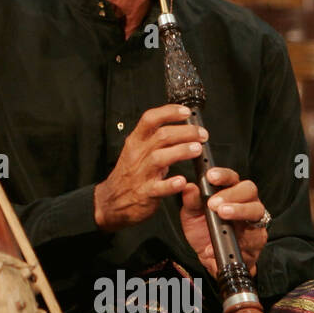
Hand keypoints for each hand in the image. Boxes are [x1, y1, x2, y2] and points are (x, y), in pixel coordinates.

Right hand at [93, 104, 206, 231]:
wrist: (112, 200)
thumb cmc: (130, 174)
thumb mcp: (137, 151)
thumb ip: (156, 140)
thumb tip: (183, 129)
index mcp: (136, 141)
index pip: (150, 119)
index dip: (169, 112)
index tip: (186, 112)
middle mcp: (137, 154)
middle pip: (161, 136)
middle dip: (186, 132)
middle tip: (202, 134)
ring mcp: (140, 173)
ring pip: (160, 157)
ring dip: (181, 151)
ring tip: (197, 149)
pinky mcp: (145, 193)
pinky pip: (158, 187)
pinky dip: (171, 184)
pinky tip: (182, 181)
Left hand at [178, 167, 267, 277]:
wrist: (211, 257)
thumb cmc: (205, 231)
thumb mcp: (192, 216)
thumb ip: (191, 202)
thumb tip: (189, 188)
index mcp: (230, 193)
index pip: (231, 178)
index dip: (223, 175)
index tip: (210, 176)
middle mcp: (246, 203)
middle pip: (249, 189)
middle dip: (231, 193)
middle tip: (213, 203)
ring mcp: (254, 221)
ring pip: (256, 209)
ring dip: (239, 210)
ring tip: (222, 214)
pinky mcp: (257, 239)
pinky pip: (253, 236)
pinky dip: (236, 239)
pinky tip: (218, 243)